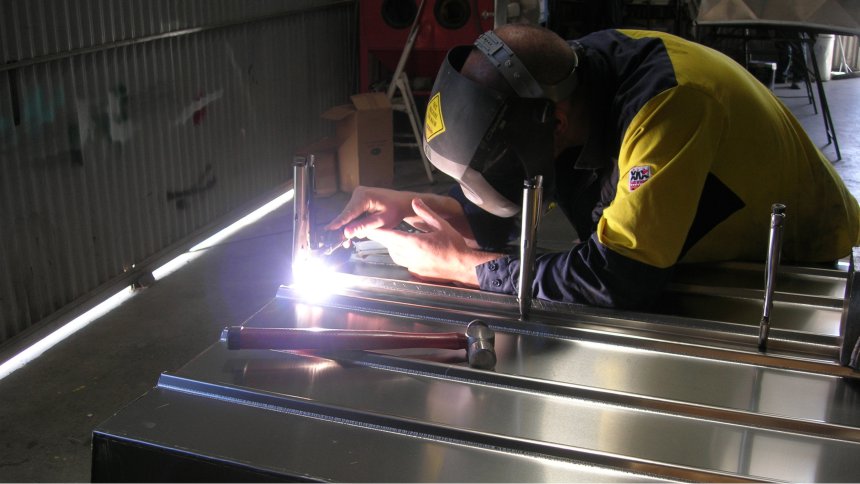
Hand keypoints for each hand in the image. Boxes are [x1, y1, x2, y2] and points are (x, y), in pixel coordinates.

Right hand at [324, 186, 417, 241]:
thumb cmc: (396, 210)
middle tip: (346, 243)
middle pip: (347, 215)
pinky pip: (353, 213)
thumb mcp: (381, 221)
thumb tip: (347, 232)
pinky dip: (356, 221)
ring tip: (365, 231)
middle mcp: (358, 193)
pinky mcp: (359, 199)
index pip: (348, 213)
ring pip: (350, 215)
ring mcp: (358, 195)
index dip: (338, 223)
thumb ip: (364, 226)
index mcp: (364, 196)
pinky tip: (364, 226)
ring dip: (354, 225)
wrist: (403, 202)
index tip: (328, 230)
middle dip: (349, 228)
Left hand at [365, 198, 499, 285]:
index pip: (389, 235)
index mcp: (413, 242)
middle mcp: (409, 256)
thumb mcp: (442, 225)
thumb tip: (415, 201)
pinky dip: (403, 256)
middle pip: (389, 246)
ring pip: (395, 255)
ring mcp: (412, 267)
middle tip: (374, 231)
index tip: (367, 227)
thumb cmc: (454, 245)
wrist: (463, 266)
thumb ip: (426, 213)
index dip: (377, 231)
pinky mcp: (416, 274)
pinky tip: (410, 251)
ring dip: (392, 247)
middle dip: (382, 238)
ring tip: (394, 239)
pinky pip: (404, 263)